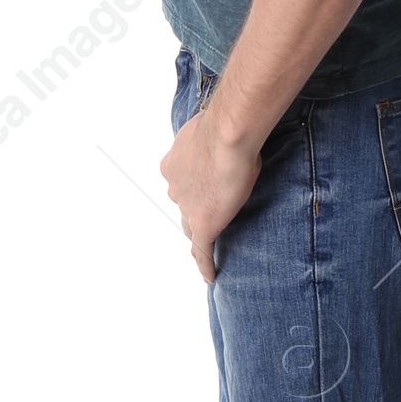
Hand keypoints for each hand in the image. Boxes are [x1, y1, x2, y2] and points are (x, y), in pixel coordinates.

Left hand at [159, 107, 260, 283]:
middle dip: (194, 210)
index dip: (191, 188)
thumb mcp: (211, 129)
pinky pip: (202, 250)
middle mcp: (175, 187)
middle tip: (211, 215)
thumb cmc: (224, 125)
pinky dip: (205, 264)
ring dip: (200, 234)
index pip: (181, 183)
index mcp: (173, 164)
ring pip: (191, 227)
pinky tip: (210, 276)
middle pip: (184, 206)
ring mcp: (188, 207)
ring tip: (210, 248)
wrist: (227, 135)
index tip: (201, 189)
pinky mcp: (203, 224)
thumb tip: (226, 134)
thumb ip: (212, 139)